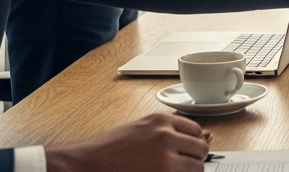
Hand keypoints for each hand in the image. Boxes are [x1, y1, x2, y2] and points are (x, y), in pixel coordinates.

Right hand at [45, 113, 207, 171]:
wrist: (87, 163)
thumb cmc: (108, 148)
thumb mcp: (140, 128)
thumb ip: (164, 131)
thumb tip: (190, 140)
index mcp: (162, 121)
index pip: (196, 130)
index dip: (196, 143)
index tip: (192, 150)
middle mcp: (167, 136)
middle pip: (201, 149)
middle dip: (196, 158)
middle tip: (186, 166)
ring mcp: (165, 158)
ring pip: (197, 167)